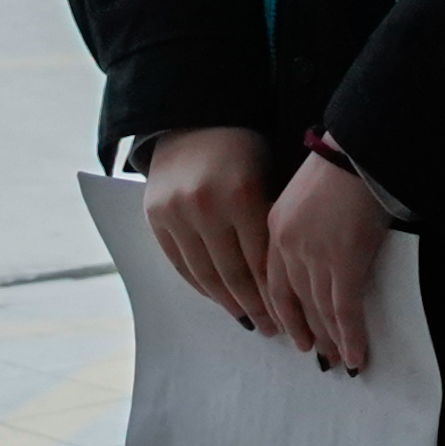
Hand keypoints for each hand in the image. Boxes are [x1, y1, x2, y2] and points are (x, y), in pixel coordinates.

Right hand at [143, 127, 278, 335]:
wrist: (194, 117)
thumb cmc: (245, 146)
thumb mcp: (268, 174)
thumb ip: (272, 219)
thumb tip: (289, 274)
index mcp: (241, 194)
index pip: (259, 259)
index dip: (274, 292)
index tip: (290, 316)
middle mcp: (205, 207)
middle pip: (232, 272)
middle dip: (254, 305)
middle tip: (272, 328)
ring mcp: (176, 214)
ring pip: (204, 273)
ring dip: (226, 302)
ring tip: (246, 320)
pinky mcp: (155, 217)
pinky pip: (179, 263)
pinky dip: (199, 285)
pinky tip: (217, 298)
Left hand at [264, 151, 387, 372]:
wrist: (360, 146)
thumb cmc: (342, 160)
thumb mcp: (308, 191)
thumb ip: (306, 220)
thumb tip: (323, 242)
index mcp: (275, 226)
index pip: (273, 281)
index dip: (282, 311)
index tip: (290, 330)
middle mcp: (287, 247)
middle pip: (295, 302)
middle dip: (307, 331)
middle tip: (316, 355)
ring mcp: (314, 257)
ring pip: (319, 310)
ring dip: (331, 340)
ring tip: (338, 361)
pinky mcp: (343, 262)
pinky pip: (345, 310)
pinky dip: (350, 336)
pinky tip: (355, 356)